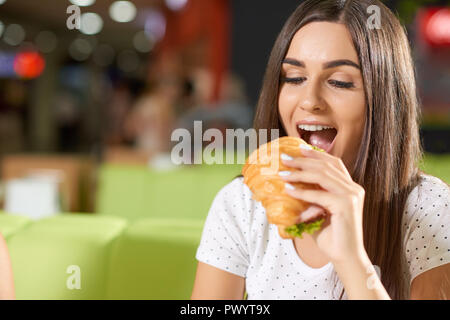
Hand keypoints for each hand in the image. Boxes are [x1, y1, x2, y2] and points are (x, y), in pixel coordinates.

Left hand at [279, 145, 366, 263]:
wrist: (345, 257)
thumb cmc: (331, 236)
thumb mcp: (318, 211)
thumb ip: (310, 198)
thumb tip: (288, 186)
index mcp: (351, 187)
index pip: (334, 163)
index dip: (317, 154)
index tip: (299, 149)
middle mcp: (354, 189)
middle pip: (326, 166)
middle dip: (304, 161)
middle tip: (285, 159)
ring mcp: (351, 196)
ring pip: (322, 176)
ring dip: (300, 174)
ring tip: (283, 173)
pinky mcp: (345, 206)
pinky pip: (319, 195)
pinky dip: (302, 192)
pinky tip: (289, 191)